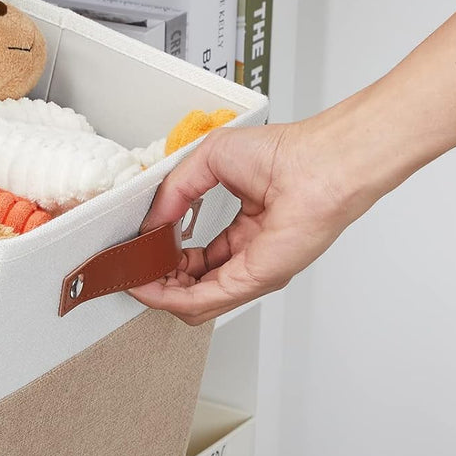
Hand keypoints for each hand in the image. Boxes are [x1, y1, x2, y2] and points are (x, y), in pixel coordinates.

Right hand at [130, 118, 367, 324]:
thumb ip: (175, 191)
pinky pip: (200, 300)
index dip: (165, 257)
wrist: (319, 162)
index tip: (143, 248)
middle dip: (158, 280)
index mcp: (245, 231)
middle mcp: (248, 257)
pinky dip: (168, 297)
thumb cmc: (285, 153)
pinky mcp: (252, 280)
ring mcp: (251, 273)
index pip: (197, 259)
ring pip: (192, 302)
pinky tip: (148, 285)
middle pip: (191, 286)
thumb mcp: (210, 160)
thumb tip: (151, 222)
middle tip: (135, 267)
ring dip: (158, 292)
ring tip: (135, 277)